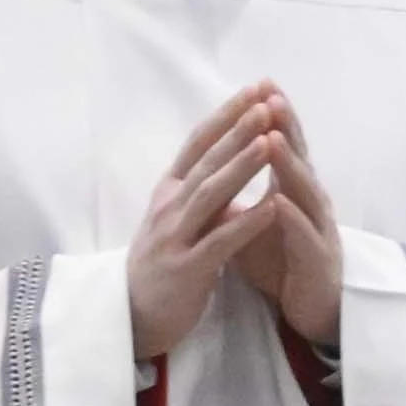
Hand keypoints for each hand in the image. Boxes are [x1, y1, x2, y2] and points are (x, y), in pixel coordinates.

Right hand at [132, 83, 343, 356]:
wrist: (132, 315)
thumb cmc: (163, 264)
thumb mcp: (177, 219)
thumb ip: (200, 189)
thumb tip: (227, 156)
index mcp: (170, 190)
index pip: (198, 143)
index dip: (225, 116)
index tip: (254, 90)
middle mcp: (170, 206)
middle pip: (207, 161)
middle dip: (237, 131)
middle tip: (264, 102)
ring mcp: (176, 236)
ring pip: (212, 194)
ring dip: (243, 166)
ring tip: (270, 141)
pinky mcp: (187, 268)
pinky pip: (221, 241)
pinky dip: (247, 223)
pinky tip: (272, 207)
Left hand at [225, 96, 346, 333]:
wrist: (310, 310)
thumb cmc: (282, 262)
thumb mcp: (254, 222)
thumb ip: (238, 194)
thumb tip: (210, 167)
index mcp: (293, 190)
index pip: (283, 145)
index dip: (272, 117)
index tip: (258, 84)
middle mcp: (310, 202)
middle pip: (298, 158)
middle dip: (285, 127)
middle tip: (271, 96)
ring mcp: (317, 229)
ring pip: (304, 191)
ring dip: (288, 165)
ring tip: (273, 139)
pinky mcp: (317, 260)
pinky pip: (304, 236)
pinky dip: (292, 218)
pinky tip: (280, 203)